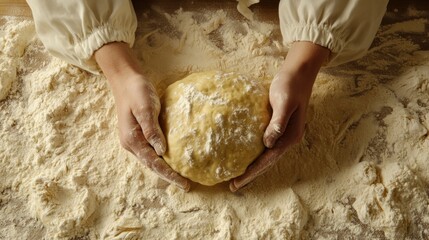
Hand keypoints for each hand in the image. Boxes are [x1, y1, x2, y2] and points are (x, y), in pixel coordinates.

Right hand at [95, 42, 189, 190]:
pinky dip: (163, 158)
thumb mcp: (145, 109)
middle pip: (153, 165)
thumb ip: (152, 130)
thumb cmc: (136, 91)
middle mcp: (133, 144)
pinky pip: (153, 150)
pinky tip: (173, 160)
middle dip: (169, 176)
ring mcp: (136, 139)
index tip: (183, 183)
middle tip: (186, 186)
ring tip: (182, 178)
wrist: (127, 79)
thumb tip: (162, 152)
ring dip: (167, 169)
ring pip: (153, 159)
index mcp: (132, 140)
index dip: (168, 174)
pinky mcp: (142, 133)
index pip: (153, 163)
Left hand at [230, 42, 329, 191]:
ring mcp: (282, 134)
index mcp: (290, 137)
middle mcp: (287, 139)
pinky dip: (253, 152)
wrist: (298, 73)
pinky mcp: (276, 126)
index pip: (268, 160)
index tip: (237, 182)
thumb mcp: (284, 102)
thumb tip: (268, 144)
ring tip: (236, 176)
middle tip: (232, 186)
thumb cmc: (290, 85)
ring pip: (265, 155)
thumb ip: (278, 123)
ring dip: (252, 166)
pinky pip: (263, 144)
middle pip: (266, 162)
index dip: (252, 172)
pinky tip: (243, 154)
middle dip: (250, 174)